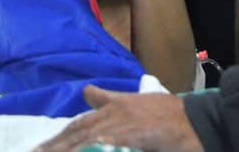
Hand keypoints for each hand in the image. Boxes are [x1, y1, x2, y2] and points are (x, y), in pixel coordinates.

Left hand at [33, 86, 203, 151]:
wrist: (197, 121)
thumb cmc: (170, 113)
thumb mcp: (136, 102)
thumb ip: (109, 99)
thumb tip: (87, 92)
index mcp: (114, 107)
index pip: (79, 126)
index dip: (60, 138)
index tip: (40, 148)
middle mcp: (114, 116)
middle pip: (78, 134)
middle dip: (56, 146)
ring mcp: (121, 127)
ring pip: (86, 140)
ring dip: (67, 147)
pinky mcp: (129, 137)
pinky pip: (102, 145)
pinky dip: (89, 147)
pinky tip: (78, 151)